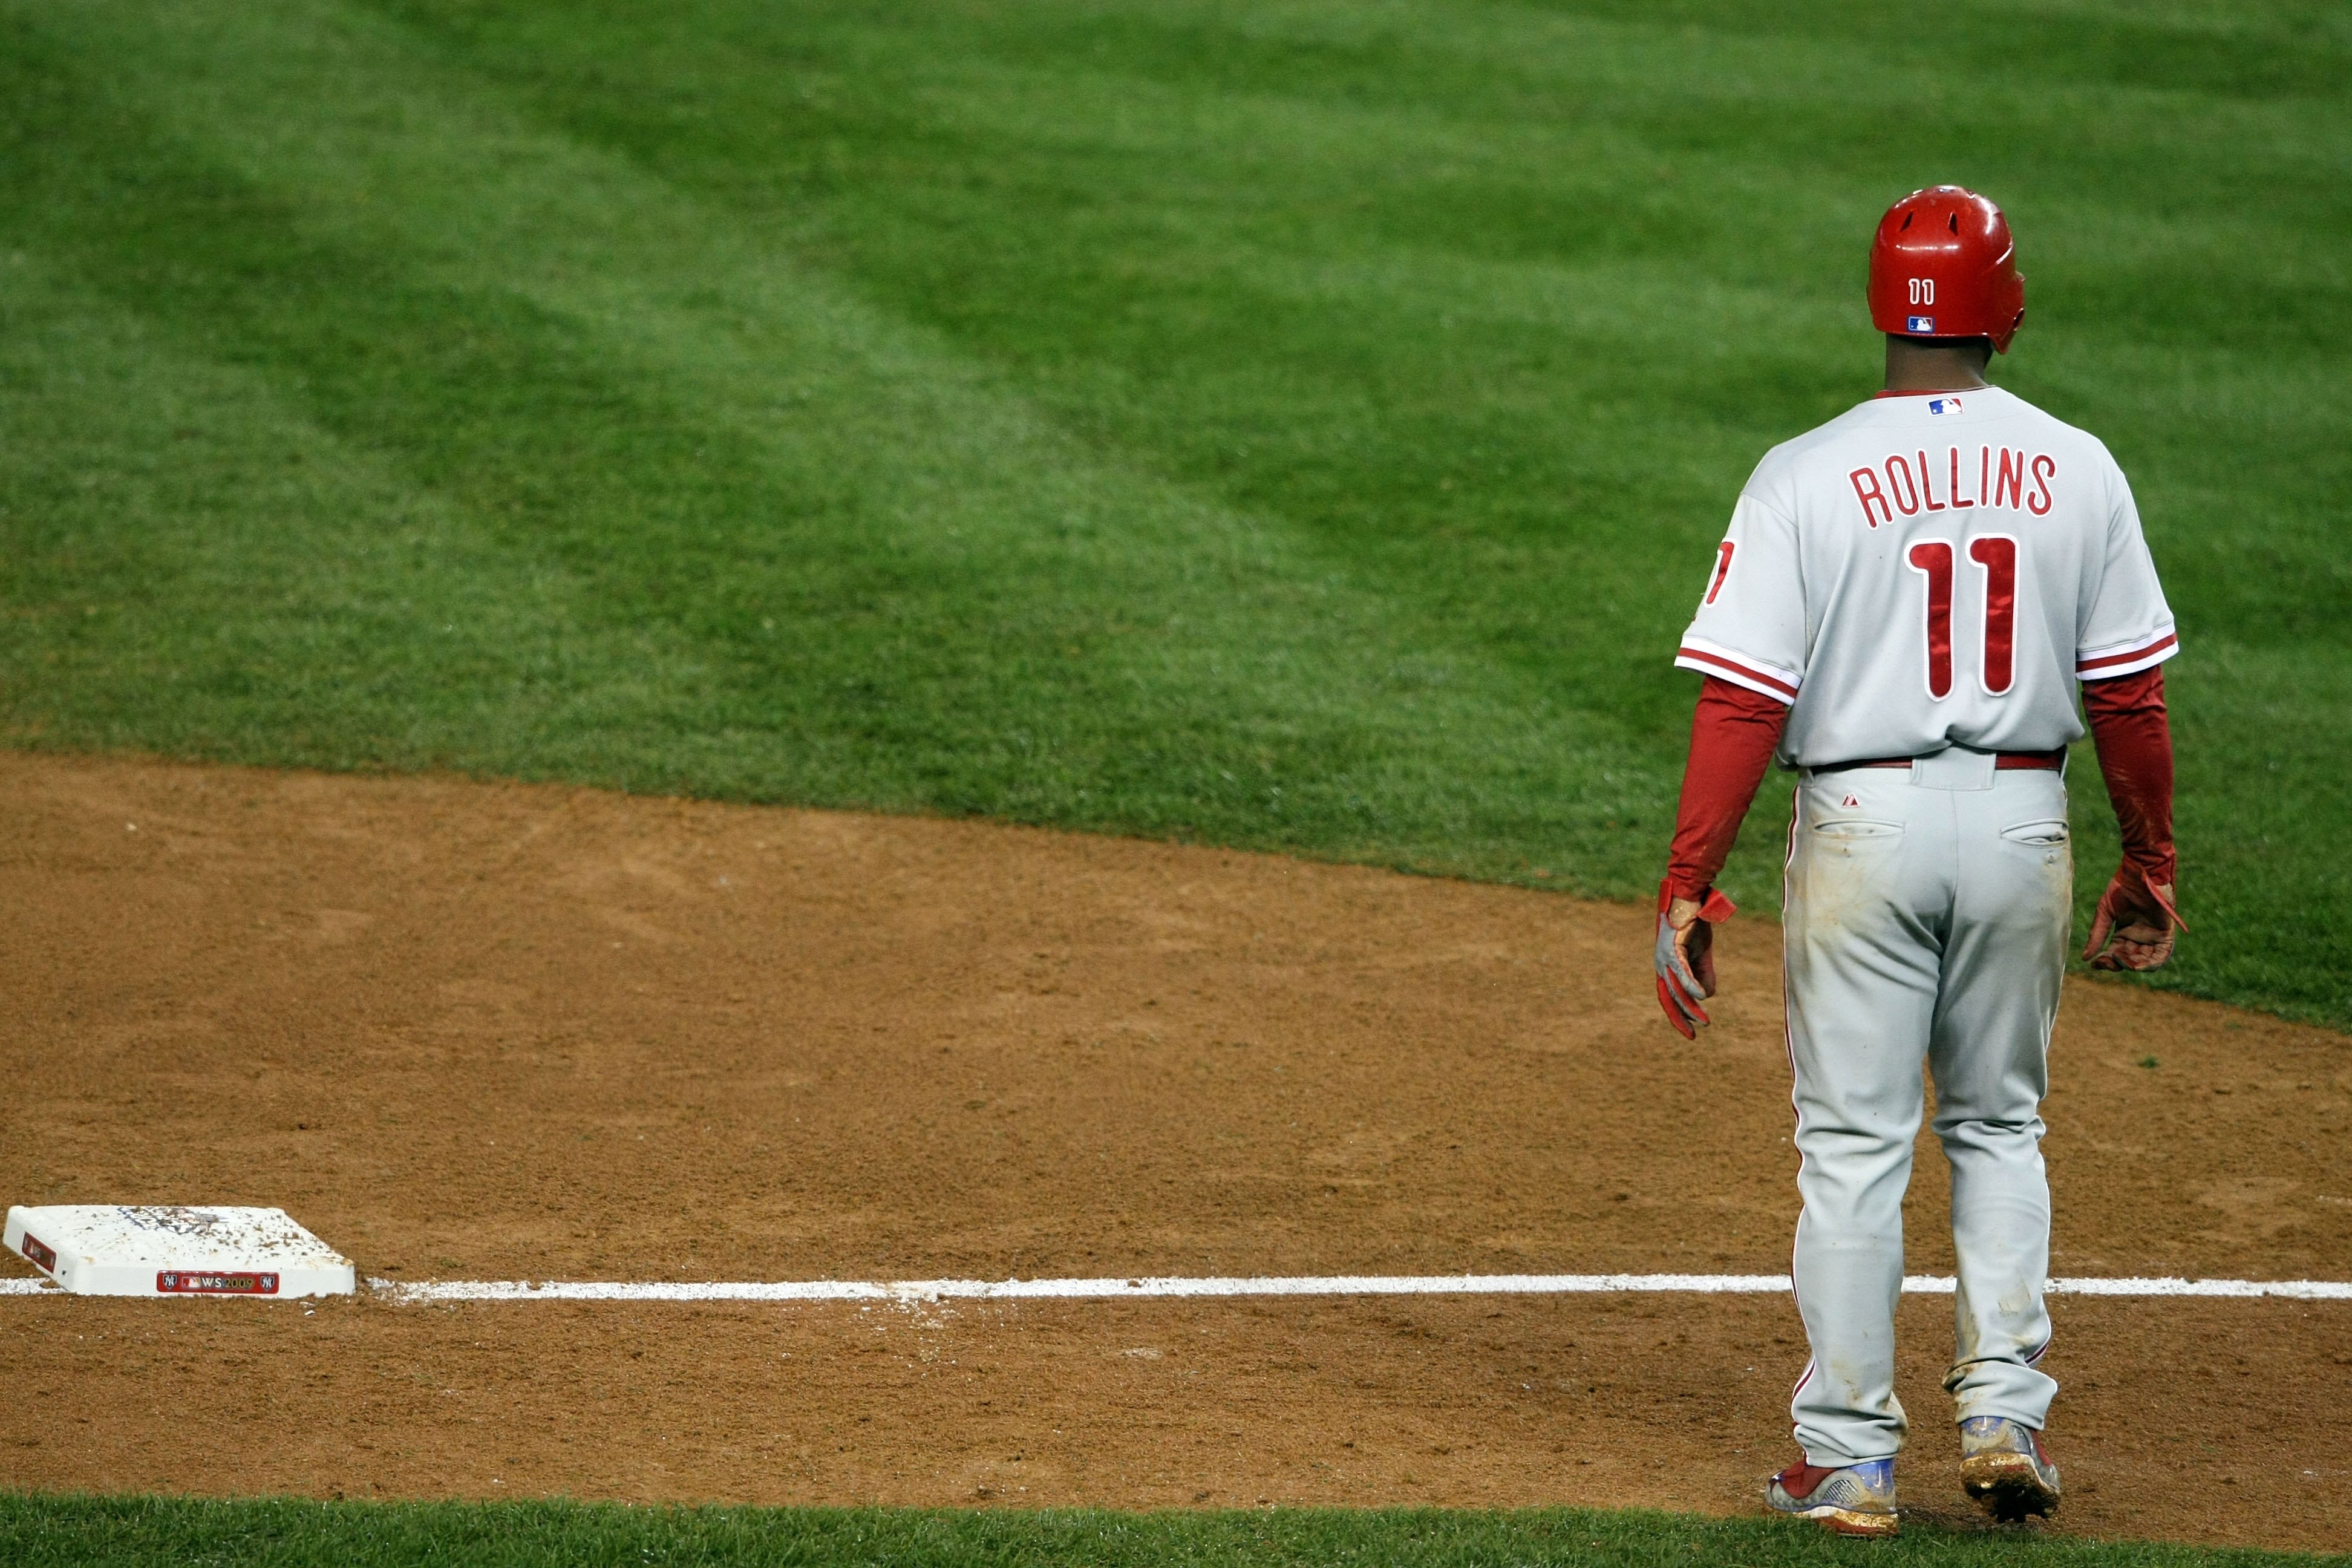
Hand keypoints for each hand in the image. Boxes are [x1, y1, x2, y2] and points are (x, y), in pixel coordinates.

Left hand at [1654, 881, 1736, 1037]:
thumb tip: (1708, 996)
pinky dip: (1691, 984)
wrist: (1692, 900)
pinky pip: (1682, 971)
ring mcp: (1665, 957)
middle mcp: (1661, 964)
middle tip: (1692, 1036)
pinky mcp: (1673, 947)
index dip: (1679, 1014)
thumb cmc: (1694, 926)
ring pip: (1676, 988)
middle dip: (1680, 1018)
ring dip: (1691, 1006)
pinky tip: (1701, 996)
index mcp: (1666, 967)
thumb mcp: (1702, 955)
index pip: (1669, 997)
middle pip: (1668, 998)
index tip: (1691, 1030)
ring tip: (1704, 1021)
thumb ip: (1704, 974)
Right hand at [2082, 864, 2184, 971]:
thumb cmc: (2122, 889)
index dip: (2105, 962)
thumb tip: (2085, 958)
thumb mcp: (2105, 912)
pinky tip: (2137, 965)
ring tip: (2120, 962)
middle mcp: (2139, 937)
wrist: (2140, 874)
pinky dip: (2151, 963)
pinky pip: (2161, 956)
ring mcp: (2153, 937)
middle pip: (2129, 960)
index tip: (2094, 964)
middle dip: (2117, 964)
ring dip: (2133, 966)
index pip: (2115, 954)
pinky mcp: (2165, 934)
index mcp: (2124, 933)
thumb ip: (2097, 934)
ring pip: (2145, 962)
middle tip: (2106, 961)